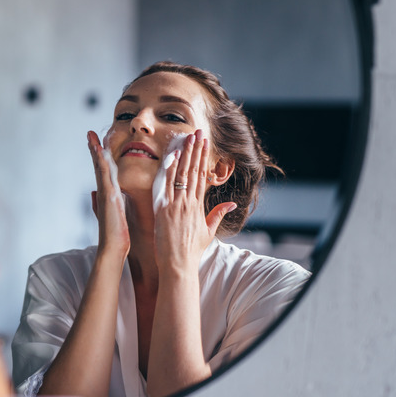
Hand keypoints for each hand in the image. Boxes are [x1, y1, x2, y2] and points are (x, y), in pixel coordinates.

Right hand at [87, 130, 129, 258]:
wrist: (113, 247)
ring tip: (91, 136)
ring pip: (100, 168)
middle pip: (98, 166)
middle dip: (93, 149)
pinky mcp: (108, 196)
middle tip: (89, 134)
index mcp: (108, 194)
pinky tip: (100, 152)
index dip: (99, 157)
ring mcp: (105, 193)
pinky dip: (101, 163)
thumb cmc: (115, 235)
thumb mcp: (110, 215)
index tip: (96, 144)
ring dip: (95, 151)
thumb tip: (94, 193)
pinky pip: (105, 175)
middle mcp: (104, 191)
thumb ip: (101, 203)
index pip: (103, 172)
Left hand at [153, 129, 235, 275]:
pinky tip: (173, 157)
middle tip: (198, 132)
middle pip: (193, 171)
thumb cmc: (191, 250)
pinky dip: (170, 171)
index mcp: (198, 206)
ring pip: (181, 175)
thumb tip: (231, 204)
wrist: (179, 264)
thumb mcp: (208, 232)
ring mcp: (176, 206)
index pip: (202, 176)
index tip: (204, 143)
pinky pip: (166, 187)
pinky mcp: (164, 211)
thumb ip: (218, 215)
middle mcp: (189, 203)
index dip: (203, 158)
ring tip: (188, 138)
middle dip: (196, 150)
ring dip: (185, 155)